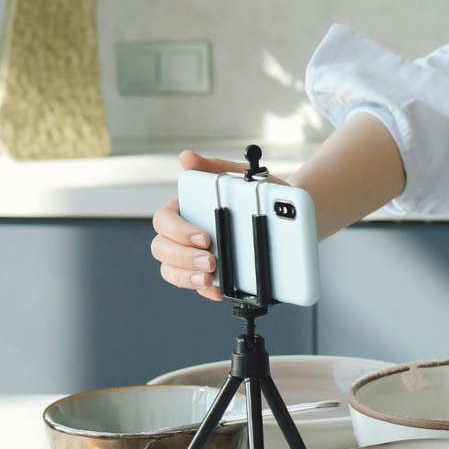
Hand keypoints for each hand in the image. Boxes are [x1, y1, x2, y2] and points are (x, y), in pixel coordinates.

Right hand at [149, 150, 285, 301]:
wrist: (285, 215)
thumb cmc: (257, 192)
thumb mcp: (239, 176)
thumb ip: (213, 167)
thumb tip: (186, 158)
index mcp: (184, 208)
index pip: (164, 220)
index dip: (178, 231)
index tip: (204, 237)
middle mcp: (182, 233)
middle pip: (162, 249)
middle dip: (183, 258)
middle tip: (210, 261)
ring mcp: (191, 255)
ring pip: (171, 270)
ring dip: (186, 277)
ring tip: (209, 278)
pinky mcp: (206, 273)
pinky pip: (195, 286)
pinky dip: (204, 290)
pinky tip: (218, 290)